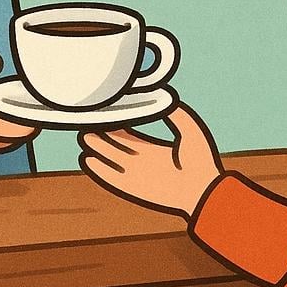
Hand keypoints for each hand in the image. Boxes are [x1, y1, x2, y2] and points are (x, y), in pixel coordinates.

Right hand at [78, 104, 222, 216]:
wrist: (203, 189)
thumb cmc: (201, 161)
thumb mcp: (190, 129)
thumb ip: (176, 114)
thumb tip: (162, 97)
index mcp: (155, 149)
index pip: (130, 136)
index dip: (118, 126)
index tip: (107, 115)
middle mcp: (143, 161)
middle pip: (117, 146)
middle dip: (103, 136)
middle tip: (88, 124)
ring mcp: (137, 175)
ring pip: (111, 159)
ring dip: (98, 149)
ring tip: (83, 136)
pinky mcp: (133, 187)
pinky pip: (111, 178)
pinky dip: (99, 170)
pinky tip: (88, 159)